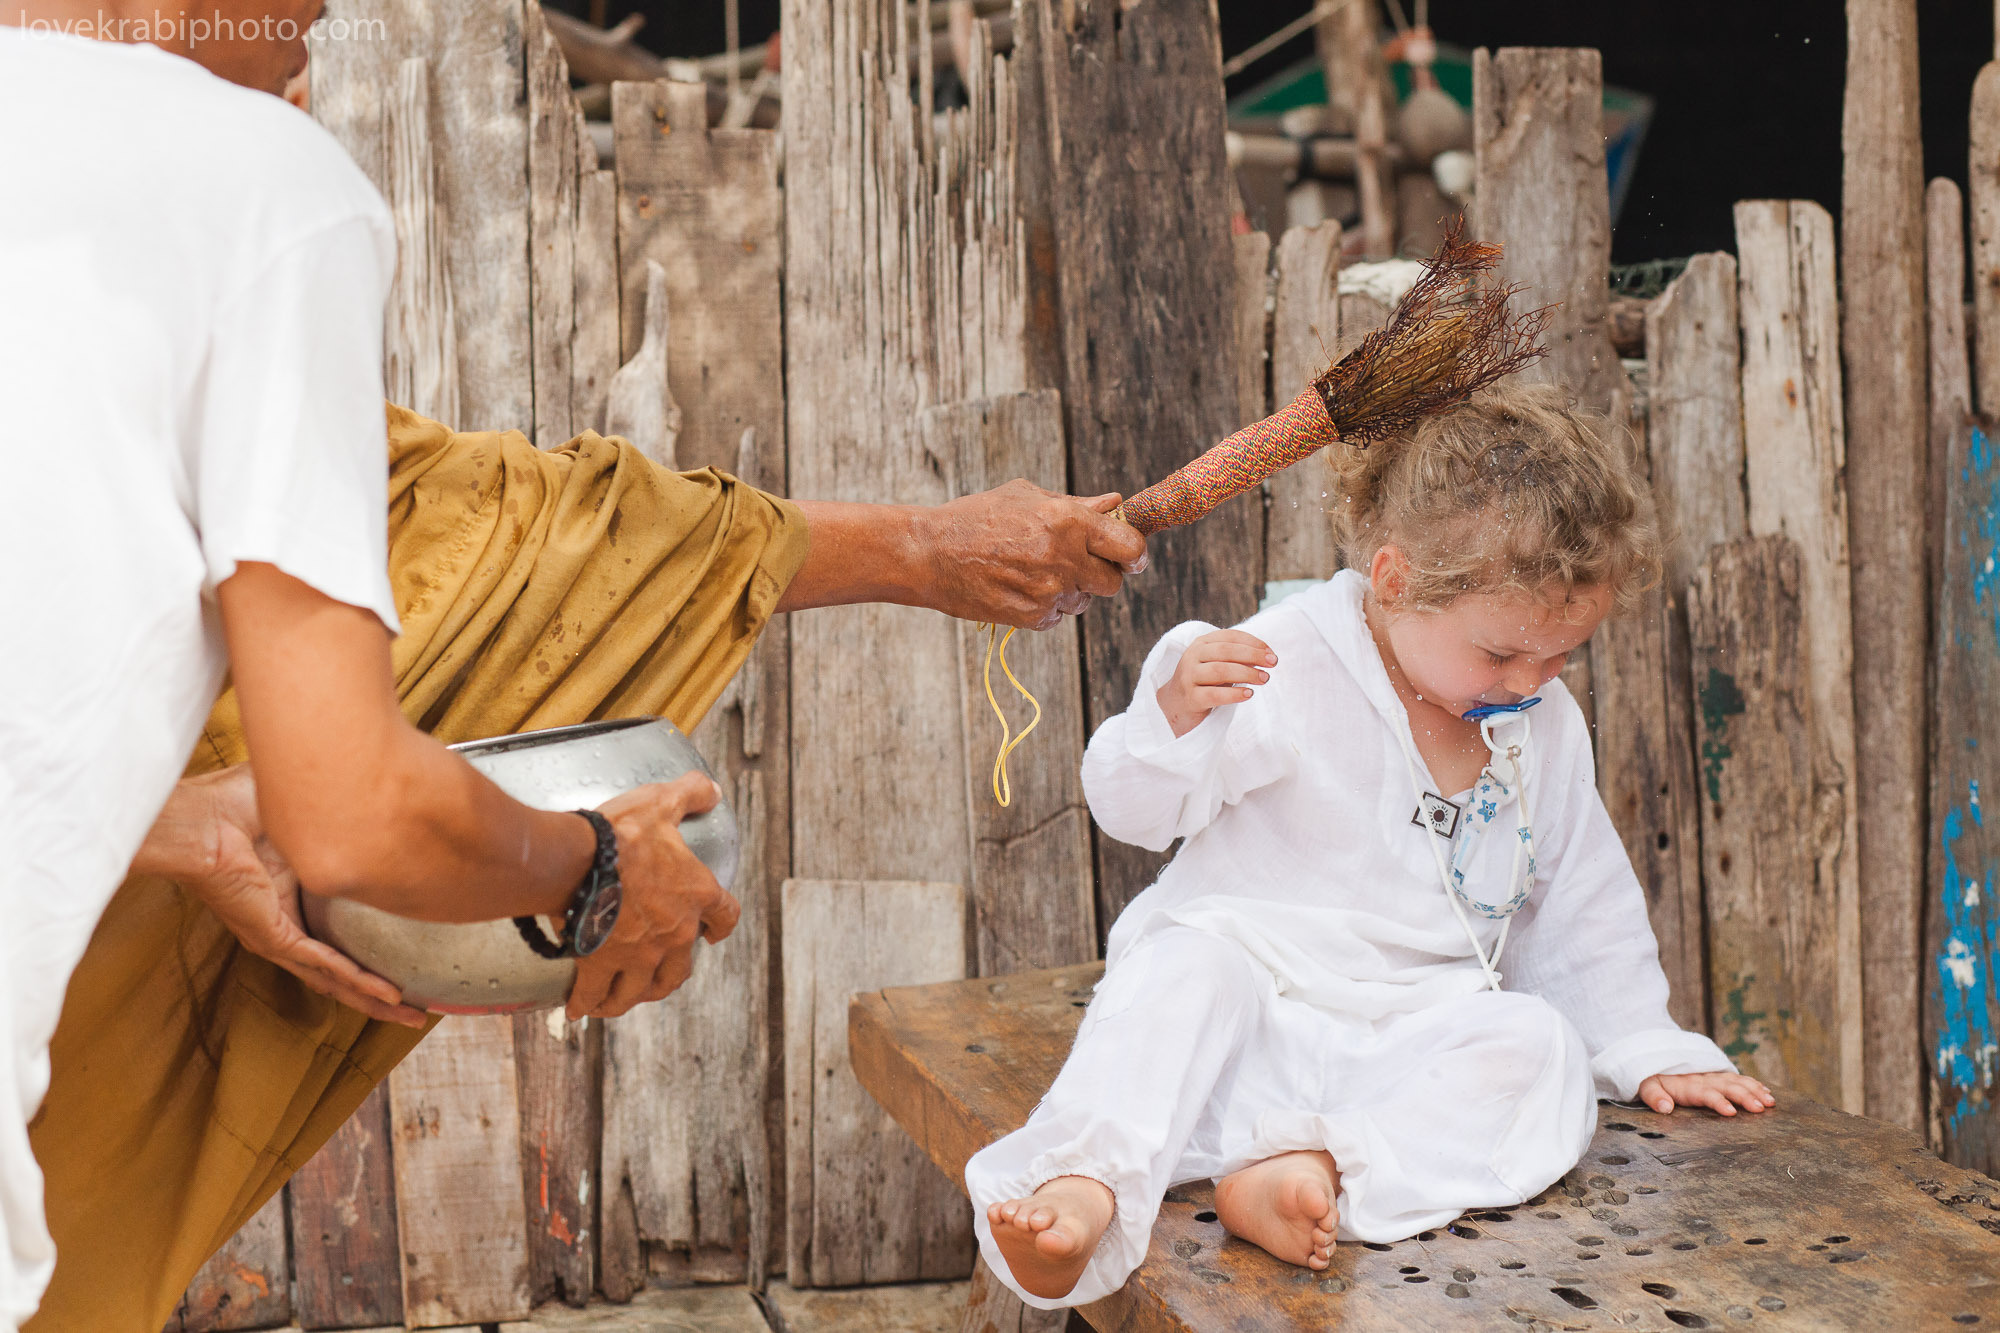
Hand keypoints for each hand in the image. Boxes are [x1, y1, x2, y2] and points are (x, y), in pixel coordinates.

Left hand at [132, 766, 427, 1026]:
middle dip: (381, 992)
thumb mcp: (300, 800)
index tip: (410, 949)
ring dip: (374, 1000)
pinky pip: (325, 966)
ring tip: (411, 1018)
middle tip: (417, 1008)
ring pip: (336, 979)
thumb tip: (371, 768)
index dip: (374, 943)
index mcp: (291, 890)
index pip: (341, 928)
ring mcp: (279, 934)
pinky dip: (358, 982)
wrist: (199, 818)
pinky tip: (389, 995)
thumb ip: (335, 795)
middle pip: (342, 969)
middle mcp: (286, 921)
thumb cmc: (231, 802)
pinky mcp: (273, 937)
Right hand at [567, 773, 741, 1019]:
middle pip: (680, 970)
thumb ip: (690, 794)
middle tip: (656, 976)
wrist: (577, 859)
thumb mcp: (661, 802)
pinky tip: (579, 1009)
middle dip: (669, 977)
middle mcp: (674, 933)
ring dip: (631, 997)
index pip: (725, 917)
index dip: (721, 927)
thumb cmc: (621, 833)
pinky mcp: (601, 964)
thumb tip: (712, 790)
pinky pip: (595, 994)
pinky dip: (587, 1004)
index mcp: (696, 895)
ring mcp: (639, 954)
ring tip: (618, 1000)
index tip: (713, 936)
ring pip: (641, 990)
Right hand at [916, 481, 1148, 628]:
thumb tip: (1114, 503)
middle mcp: (1064, 558)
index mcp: (1068, 521)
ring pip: (1083, 602)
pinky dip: (1044, 606)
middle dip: (1102, 574)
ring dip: (1069, 590)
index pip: (1130, 546)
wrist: (930, 553)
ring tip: (1033, 571)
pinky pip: (1056, 617)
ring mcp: (1049, 592)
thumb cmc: (976, 517)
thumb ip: (1076, 505)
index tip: (1131, 557)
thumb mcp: (1026, 497)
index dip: (1135, 553)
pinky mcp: (1032, 618)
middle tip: (1078, 564)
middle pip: (1113, 582)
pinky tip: (1018, 586)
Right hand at [1157, 630, 1275, 737]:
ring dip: (1246, 674)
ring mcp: (1189, 677)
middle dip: (1252, 656)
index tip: (1271, 653)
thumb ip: (1237, 659)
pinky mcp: (1191, 698)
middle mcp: (1192, 656)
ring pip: (1220, 671)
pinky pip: (1214, 694)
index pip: (1230, 636)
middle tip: (1272, 664)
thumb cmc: (1204, 682)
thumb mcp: (1218, 664)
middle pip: (1226, 651)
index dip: (1253, 643)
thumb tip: (1267, 658)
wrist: (1175, 705)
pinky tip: (1249, 694)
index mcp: (1201, 643)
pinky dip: (1234, 694)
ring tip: (1264, 679)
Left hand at [1636, 1071, 1775, 1116]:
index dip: (1717, 1101)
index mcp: (1687, 1084)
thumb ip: (1654, 1095)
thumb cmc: (1651, 1077)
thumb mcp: (1645, 1085)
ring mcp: (1712, 1076)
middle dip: (1745, 1096)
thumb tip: (1664, 1107)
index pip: (1705, 1093)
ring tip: (1770, 1102)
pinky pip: (1738, 1078)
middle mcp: (1703, 1078)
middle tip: (1761, 1108)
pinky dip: (1754, 1084)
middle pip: (1727, 1086)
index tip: (1731, 1111)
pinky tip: (1767, 1092)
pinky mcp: (1718, 1075)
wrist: (1653, 1056)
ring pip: (1737, 1081)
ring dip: (1754, 1090)